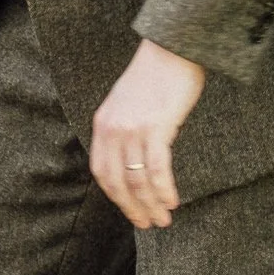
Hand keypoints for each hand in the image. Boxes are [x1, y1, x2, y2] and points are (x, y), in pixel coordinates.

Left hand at [89, 38, 206, 228]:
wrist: (170, 50)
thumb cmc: (154, 78)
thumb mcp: (126, 104)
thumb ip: (124, 129)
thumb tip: (133, 159)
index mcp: (103, 124)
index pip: (101, 170)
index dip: (115, 196)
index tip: (130, 211)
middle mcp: (112, 128)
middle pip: (117, 180)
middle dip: (132, 207)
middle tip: (147, 224)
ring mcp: (132, 128)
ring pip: (137, 178)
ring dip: (150, 203)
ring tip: (164, 219)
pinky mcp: (155, 126)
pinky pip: (157, 167)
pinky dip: (163, 189)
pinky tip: (172, 202)